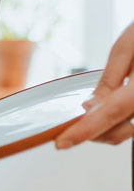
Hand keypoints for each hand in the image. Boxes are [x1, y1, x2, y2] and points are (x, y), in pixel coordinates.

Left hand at [55, 22, 133, 148]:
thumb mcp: (127, 48)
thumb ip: (109, 80)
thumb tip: (90, 107)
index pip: (111, 113)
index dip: (85, 130)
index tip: (63, 142)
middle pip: (117, 130)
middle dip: (91, 131)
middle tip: (71, 125)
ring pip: (125, 133)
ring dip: (104, 130)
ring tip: (92, 112)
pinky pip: (132, 127)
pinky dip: (116, 124)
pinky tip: (107, 110)